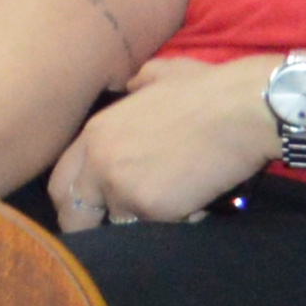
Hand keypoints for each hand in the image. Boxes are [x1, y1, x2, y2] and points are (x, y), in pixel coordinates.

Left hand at [47, 58, 283, 230]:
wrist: (244, 108)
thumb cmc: (209, 88)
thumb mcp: (161, 74)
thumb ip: (137, 85)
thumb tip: (131, 83)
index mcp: (95, 133)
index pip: (61, 182)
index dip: (74, 202)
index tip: (89, 213)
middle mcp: (99, 163)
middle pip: (75, 215)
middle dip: (93, 228)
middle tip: (120, 231)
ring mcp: (122, 188)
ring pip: (123, 224)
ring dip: (147, 221)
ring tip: (179, 202)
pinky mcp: (152, 208)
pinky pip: (159, 229)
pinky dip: (179, 223)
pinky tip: (200, 203)